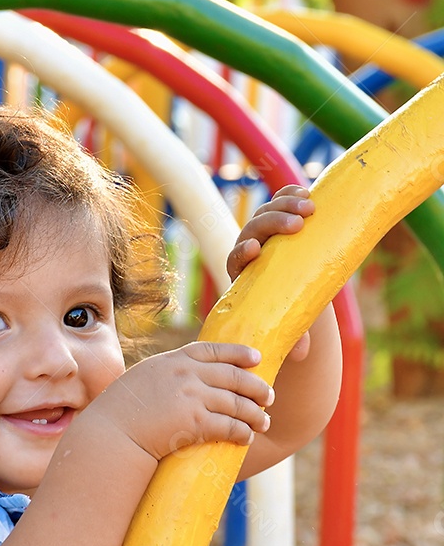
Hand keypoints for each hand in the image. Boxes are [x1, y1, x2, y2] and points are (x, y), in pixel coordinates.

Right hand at [89, 341, 274, 461]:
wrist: (111, 432)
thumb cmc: (120, 411)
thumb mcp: (142, 379)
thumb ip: (166, 375)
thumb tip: (183, 380)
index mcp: (173, 360)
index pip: (214, 350)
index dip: (239, 353)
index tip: (257, 358)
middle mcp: (186, 374)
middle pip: (233, 376)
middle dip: (256, 386)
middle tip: (269, 396)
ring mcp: (192, 397)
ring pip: (237, 403)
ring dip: (255, 414)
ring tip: (264, 422)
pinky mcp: (195, 423)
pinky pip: (229, 426)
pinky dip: (242, 432)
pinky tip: (247, 438)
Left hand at [226, 185, 313, 360]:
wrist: (294, 288)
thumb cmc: (286, 310)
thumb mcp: (287, 324)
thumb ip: (292, 337)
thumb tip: (300, 353)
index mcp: (242, 272)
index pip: (235, 258)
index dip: (242, 252)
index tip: (254, 250)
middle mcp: (250, 247)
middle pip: (254, 228)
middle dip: (273, 223)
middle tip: (297, 224)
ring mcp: (265, 230)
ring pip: (268, 211)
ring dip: (286, 205)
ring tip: (310, 206)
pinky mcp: (282, 218)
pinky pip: (282, 200)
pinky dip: (291, 194)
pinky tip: (307, 191)